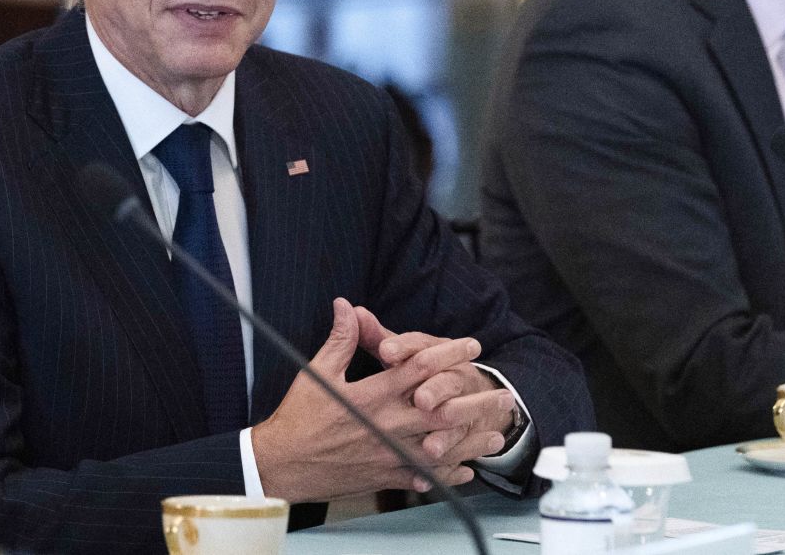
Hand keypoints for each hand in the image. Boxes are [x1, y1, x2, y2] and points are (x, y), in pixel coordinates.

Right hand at [251, 298, 511, 502]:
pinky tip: (465, 471)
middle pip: (442, 411)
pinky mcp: (384, 476)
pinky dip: (447, 475)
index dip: (448, 354)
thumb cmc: (298, 418)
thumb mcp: (317, 372)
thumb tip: (347, 306)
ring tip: (497, 436)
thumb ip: (340, 339)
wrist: (282, 464)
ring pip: (441, 448)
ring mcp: (388, 453)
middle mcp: (385, 425)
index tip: (469, 346)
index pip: (419, 369)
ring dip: (471, 442)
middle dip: (475, 402)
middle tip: (502, 395)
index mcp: (371, 395)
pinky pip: (423, 478)